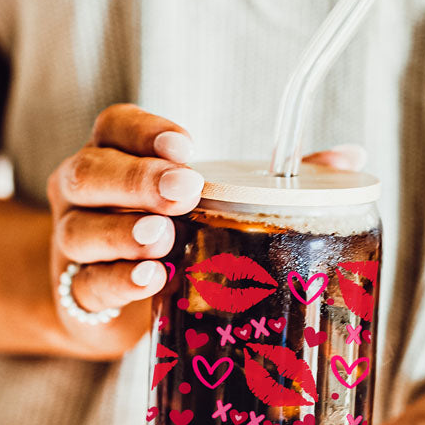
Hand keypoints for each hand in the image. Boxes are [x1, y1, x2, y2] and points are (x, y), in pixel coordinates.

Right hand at [47, 102, 367, 355]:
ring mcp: (74, 242)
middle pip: (90, 173)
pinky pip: (87, 285)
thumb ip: (269, 178)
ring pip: (81, 231)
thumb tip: (350, 158)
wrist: (107, 298)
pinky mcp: (76, 291)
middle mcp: (84, 193)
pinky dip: (119, 282)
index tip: (188, 145)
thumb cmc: (170, 233)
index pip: (116, 127)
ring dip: (124, 233)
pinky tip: (152, 279)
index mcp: (115, 155)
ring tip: (163, 237)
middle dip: (136, 180)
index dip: (145, 132)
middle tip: (184, 190)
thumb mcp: (209, 200)